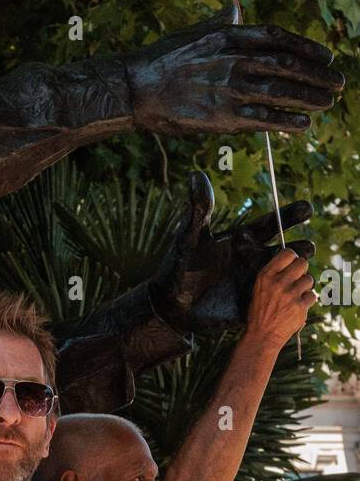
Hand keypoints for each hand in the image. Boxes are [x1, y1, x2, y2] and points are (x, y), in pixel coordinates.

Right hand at [125, 6, 342, 136]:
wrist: (135, 88)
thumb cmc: (162, 60)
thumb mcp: (193, 33)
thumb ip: (218, 22)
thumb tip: (233, 9)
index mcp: (229, 36)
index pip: (279, 39)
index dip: (308, 48)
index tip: (326, 57)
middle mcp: (234, 60)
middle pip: (288, 65)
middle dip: (317, 75)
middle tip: (338, 83)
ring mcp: (230, 89)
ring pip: (281, 92)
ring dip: (310, 98)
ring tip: (328, 103)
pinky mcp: (221, 116)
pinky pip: (262, 119)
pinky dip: (286, 121)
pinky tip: (303, 124)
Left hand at [150, 170, 314, 331]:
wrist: (173, 304)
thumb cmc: (180, 267)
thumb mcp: (190, 238)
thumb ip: (197, 211)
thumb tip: (197, 176)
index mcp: (243, 239)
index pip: (271, 224)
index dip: (290, 215)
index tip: (307, 208)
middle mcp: (254, 258)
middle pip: (286, 251)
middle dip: (300, 249)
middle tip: (308, 247)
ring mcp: (257, 282)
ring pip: (287, 276)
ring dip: (298, 274)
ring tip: (304, 270)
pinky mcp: (255, 304)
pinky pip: (278, 300)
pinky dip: (291, 297)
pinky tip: (300, 297)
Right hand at [244, 245, 315, 348]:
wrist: (262, 336)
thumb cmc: (260, 311)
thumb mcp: (259, 288)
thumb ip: (274, 274)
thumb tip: (293, 261)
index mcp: (266, 276)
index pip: (288, 253)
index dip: (292, 258)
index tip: (291, 265)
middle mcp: (278, 283)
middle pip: (302, 263)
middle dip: (301, 270)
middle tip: (296, 279)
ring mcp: (290, 295)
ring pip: (309, 280)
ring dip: (305, 287)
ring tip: (294, 296)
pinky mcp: (300, 307)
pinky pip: (312, 296)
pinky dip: (307, 301)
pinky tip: (297, 307)